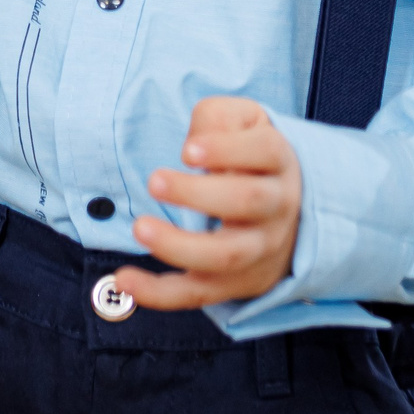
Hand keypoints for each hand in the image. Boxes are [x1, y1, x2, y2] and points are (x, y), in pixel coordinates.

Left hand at [111, 98, 300, 311]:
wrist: (287, 211)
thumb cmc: (249, 157)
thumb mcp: (243, 121)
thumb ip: (217, 120)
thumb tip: (194, 146)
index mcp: (278, 162)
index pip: (264, 152)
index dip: (227, 150)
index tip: (188, 151)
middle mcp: (277, 207)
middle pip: (247, 202)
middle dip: (198, 194)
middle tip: (155, 181)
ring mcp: (259, 249)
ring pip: (225, 255)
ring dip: (179, 246)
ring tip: (140, 228)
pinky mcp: (235, 282)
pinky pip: (197, 293)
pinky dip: (160, 293)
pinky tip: (125, 280)